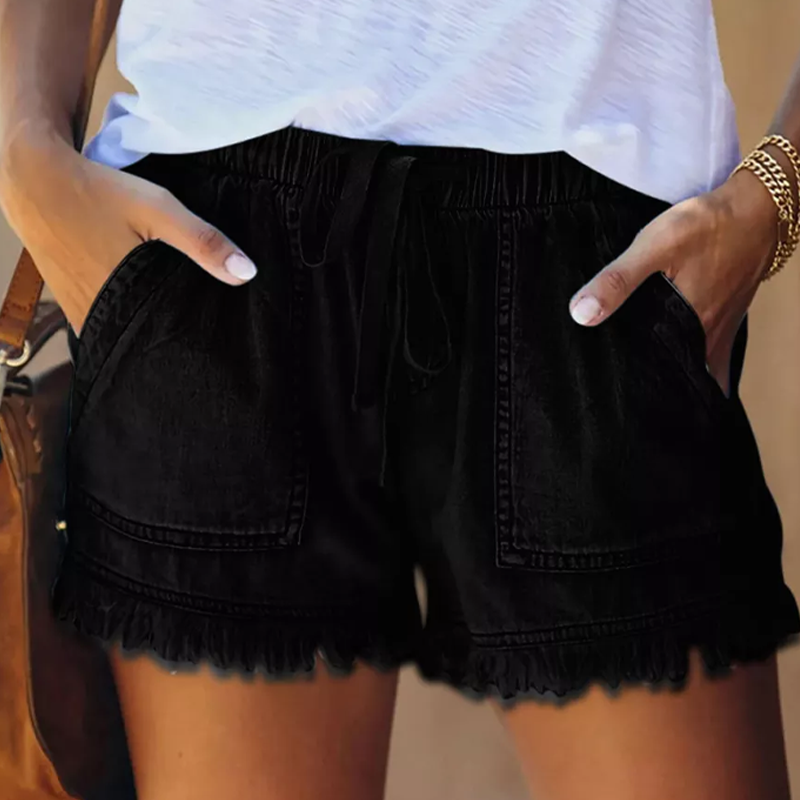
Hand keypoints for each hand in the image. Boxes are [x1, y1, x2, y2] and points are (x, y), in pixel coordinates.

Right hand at [0, 124, 257, 334]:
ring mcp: (78, 311)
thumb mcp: (158, 208)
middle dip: (172, 341)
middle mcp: (95, 314)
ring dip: (147, 331)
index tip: (214, 349)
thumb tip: (247, 274)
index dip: (190, 345)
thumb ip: (202, 241)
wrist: (34, 179)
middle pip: (144, 341)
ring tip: (180, 328)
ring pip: (123, 334)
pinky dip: (126, 319)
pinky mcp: (70, 302)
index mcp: (120, 300)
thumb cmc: (99, 192)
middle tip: (203, 341)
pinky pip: (103, 322)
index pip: (164, 341)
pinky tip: (145, 309)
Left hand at [568, 169, 780, 395]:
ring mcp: (722, 331)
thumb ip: (618, 280)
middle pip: (680, 379)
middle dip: (659, 395)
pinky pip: (709, 352)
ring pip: (696, 368)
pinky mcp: (726, 318)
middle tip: (629, 408)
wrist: (759, 207)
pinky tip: (674, 358)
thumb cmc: (708, 226)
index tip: (619, 409)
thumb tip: (581, 314)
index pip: (661, 377)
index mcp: (689, 330)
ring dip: (676, 380)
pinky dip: (694, 361)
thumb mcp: (655, 246)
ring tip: (649, 392)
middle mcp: (708, 339)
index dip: (641, 395)